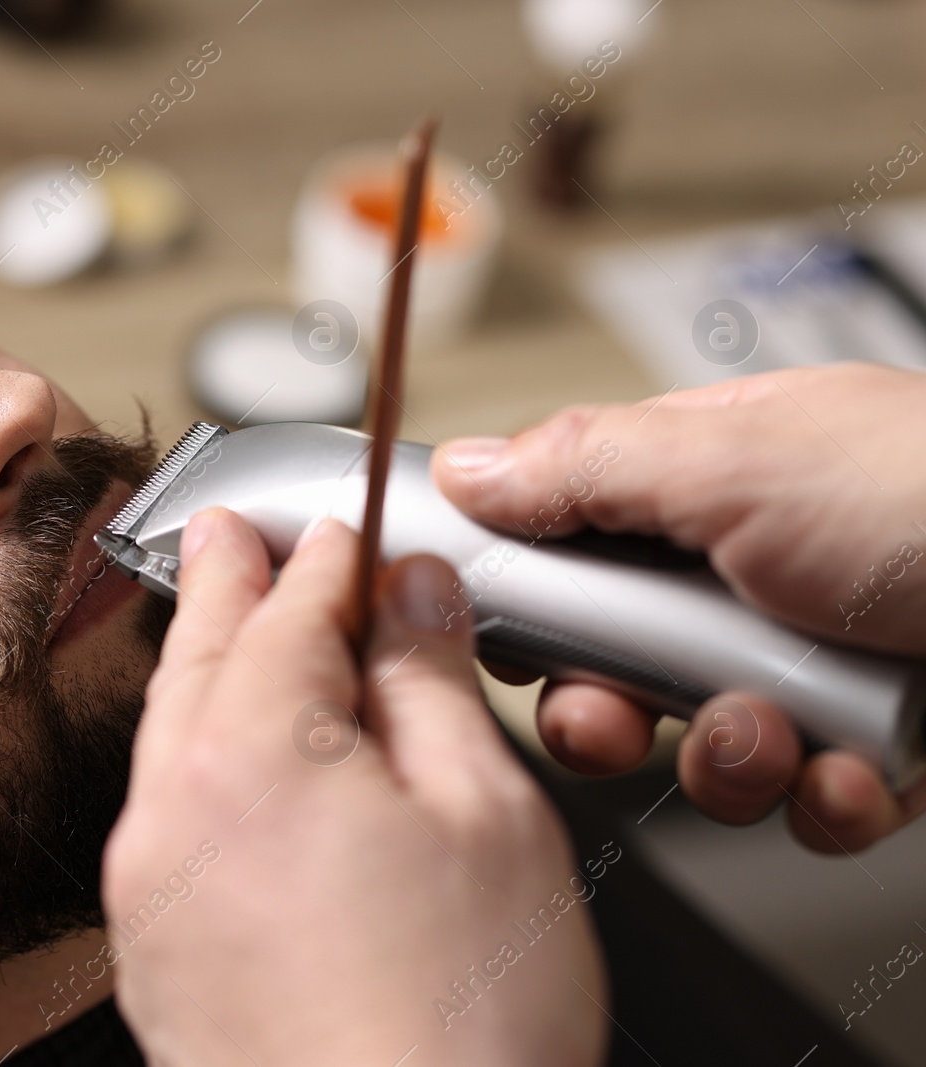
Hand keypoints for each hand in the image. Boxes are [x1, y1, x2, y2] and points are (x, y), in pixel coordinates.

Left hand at [102, 508, 605, 1066]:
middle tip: (230, 530)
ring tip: (221, 623)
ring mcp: (148, 883)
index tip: (343, 534)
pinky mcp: (148, 950)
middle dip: (228, 584)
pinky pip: (159, 810)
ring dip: (200, 663)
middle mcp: (174, 805)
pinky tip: (223, 766)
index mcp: (254, 749)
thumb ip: (434, 684)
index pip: (291, 610)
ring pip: (168, 730)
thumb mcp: (486, 815)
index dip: (327, 560)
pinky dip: (191, 756)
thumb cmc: (454, 1027)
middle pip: (203, 655)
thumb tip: (414, 599)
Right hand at [432, 362, 925, 852]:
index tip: (509, 639)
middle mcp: (748, 574)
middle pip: (612, 663)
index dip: (527, 599)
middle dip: (608, 706)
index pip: (565, 540)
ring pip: (695, 745)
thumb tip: (469, 468)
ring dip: (723, 760)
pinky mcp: (872, 746)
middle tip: (617, 708)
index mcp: (705, 483)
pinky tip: (857, 770)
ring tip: (775, 734)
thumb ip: (585, 467)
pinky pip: (798, 801)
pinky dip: (822, 799)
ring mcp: (809, 661)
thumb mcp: (738, 461)